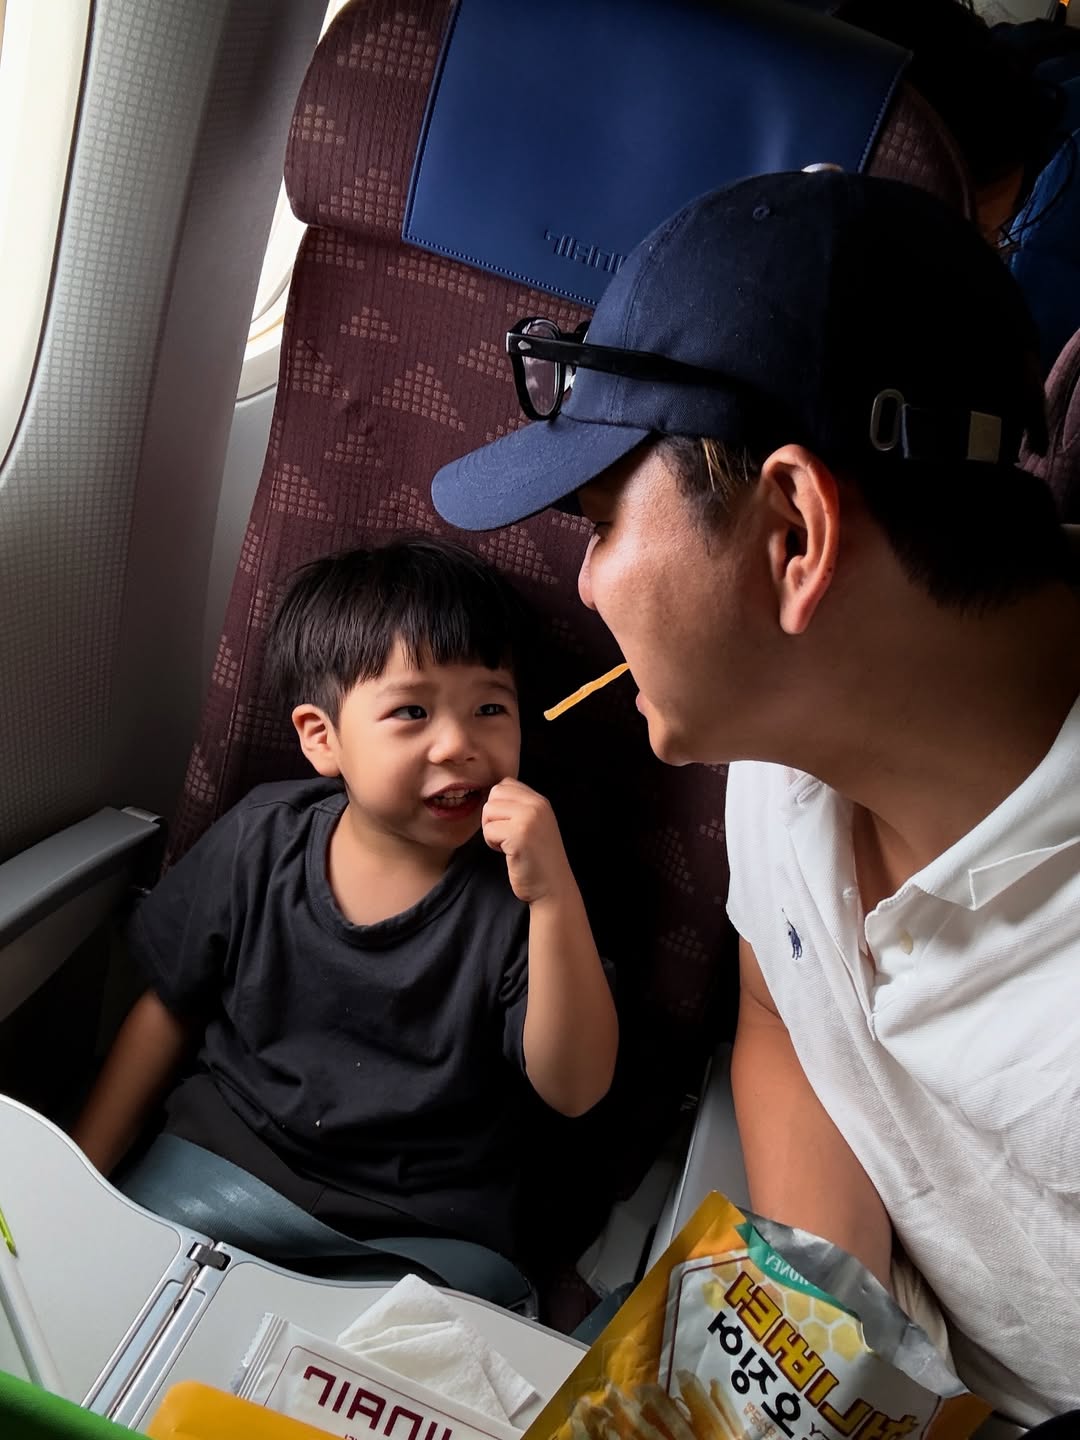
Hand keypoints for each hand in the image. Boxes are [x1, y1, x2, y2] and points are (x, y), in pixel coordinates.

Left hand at [482, 779, 572, 903]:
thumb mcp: (535, 824)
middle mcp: (537, 805)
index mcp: (540, 801)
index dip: (499, 805)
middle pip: (494, 794)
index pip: (505, 784)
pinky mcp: (519, 835)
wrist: (552, 887)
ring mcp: (529, 819)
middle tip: (506, 836)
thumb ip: (519, 807)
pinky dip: (493, 844)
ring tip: (508, 844)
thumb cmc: (537, 859)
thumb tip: (490, 796)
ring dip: (491, 830)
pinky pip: (489, 830)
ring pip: (488, 810)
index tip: (509, 824)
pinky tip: (509, 853)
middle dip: (492, 816)